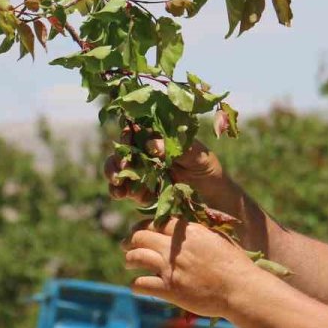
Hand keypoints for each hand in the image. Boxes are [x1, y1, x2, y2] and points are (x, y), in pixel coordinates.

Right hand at [104, 125, 222, 205]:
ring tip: (118, 182)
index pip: (137, 130)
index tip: (127, 140)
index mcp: (160, 138)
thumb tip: (150, 144)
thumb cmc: (207, 167)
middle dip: (118, 157)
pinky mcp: (142, 191)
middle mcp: (147, 153)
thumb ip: (176, 149)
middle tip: (122, 168)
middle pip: (123, 150)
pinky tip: (121, 194)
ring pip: (118, 169)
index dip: (128, 133)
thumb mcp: (197, 155)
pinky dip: (119, 191)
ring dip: (113, 174)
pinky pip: (124, 189)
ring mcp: (142, 172)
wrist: (213, 196)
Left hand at [123, 214, 256, 318]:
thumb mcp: (218, 239)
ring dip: (129, 259)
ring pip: (135, 257)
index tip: (142, 230)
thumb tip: (185, 230)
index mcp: (189, 231)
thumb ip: (198, 234)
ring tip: (129, 264)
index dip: (145, 225)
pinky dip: (136, 285)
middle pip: (140, 236)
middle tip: (128, 246)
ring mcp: (170, 268)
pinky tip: (138, 286)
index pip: (157, 221)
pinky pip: (140, 284)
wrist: (240, 289)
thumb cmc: (235, 264)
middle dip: (131, 240)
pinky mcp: (169, 289)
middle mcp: (176, 247)